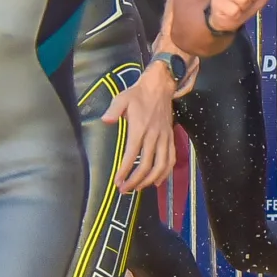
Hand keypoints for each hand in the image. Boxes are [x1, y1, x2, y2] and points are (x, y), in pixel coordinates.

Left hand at [104, 64, 177, 191]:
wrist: (161, 86)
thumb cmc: (139, 94)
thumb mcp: (122, 98)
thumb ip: (113, 110)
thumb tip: (105, 121)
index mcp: (140, 128)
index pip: (132, 155)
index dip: (125, 171)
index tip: (118, 181)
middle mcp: (153, 136)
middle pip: (146, 165)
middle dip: (135, 180)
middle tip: (125, 190)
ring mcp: (164, 138)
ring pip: (161, 165)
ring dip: (151, 180)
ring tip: (140, 188)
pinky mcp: (170, 137)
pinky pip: (171, 158)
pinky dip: (166, 172)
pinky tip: (158, 181)